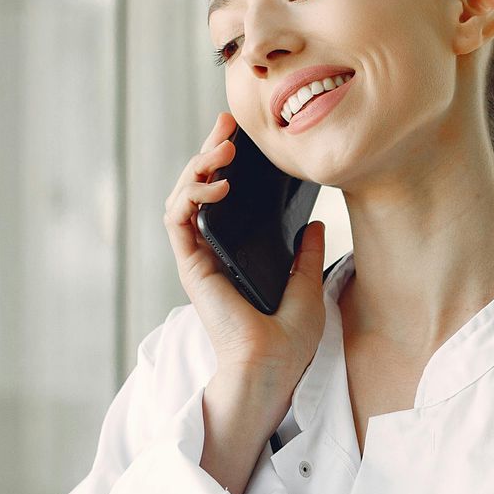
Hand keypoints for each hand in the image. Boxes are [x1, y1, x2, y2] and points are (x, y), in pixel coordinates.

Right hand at [164, 110, 329, 385]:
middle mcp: (213, 252)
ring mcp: (199, 258)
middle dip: (210, 150)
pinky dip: (192, 194)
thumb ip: (305, 254)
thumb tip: (314, 222)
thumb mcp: (307, 286)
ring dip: (198, 165)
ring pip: (184, 196)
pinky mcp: (191, 265)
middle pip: (200, 188)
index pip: (226, 198)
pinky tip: (218, 183)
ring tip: (223, 148)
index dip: (228, 164)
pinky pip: (179, 219)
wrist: (273, 368)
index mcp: (237, 254)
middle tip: (227, 124)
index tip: (243, 137)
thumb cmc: (289, 341)